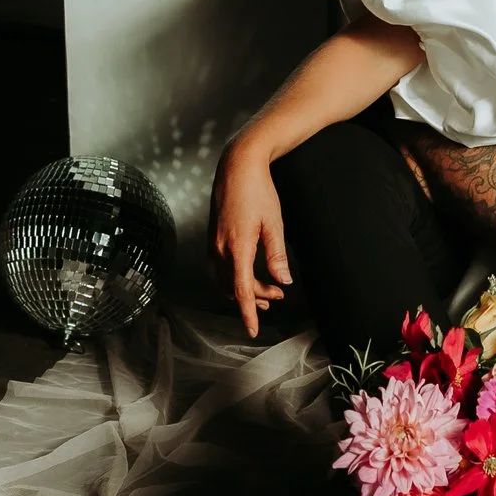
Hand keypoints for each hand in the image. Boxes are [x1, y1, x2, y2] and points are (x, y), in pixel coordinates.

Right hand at [211, 144, 289, 338]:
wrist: (237, 165)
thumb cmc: (258, 190)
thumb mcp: (274, 223)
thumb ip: (277, 255)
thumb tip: (284, 280)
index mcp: (237, 247)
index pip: (242, 290)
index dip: (248, 313)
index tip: (253, 330)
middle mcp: (220, 248)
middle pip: (234, 287)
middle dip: (253, 298)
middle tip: (277, 296)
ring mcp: (213, 242)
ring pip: (222, 280)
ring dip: (241, 290)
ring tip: (263, 292)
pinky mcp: (212, 237)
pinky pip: (217, 268)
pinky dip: (230, 279)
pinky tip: (243, 276)